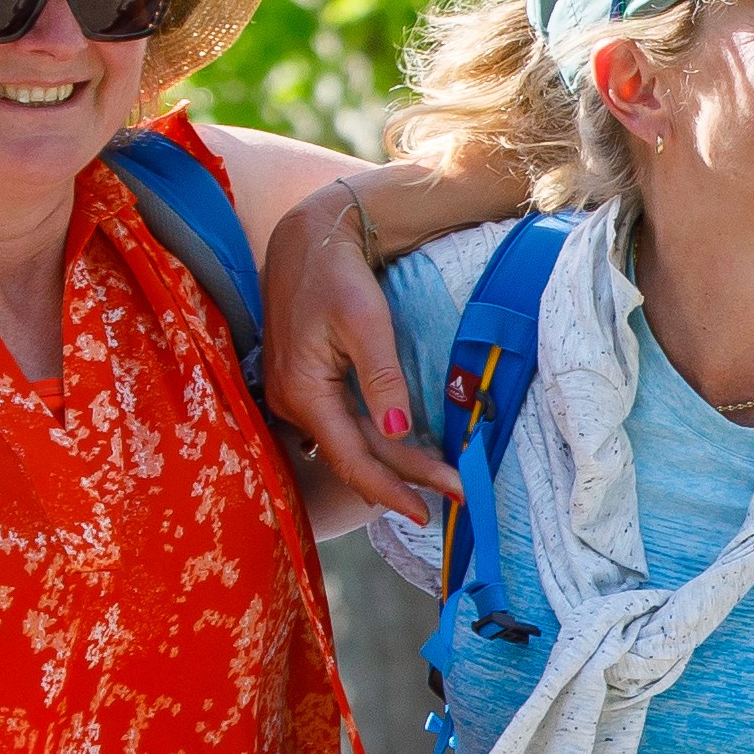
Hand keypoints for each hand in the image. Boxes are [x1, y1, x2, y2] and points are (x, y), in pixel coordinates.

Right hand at [256, 184, 454, 524]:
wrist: (306, 242)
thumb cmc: (336, 277)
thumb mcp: (365, 322)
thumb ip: (382, 378)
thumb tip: (399, 432)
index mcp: (305, 393)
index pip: (353, 458)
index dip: (392, 489)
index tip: (429, 511)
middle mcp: (294, 404)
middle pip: (358, 456)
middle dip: (408, 480)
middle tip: (459, 496)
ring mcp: (298, 398)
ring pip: (351, 445)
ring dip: (394, 468)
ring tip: (438, 487)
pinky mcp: (307, 388)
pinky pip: (344, 428)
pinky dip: (376, 447)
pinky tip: (402, 459)